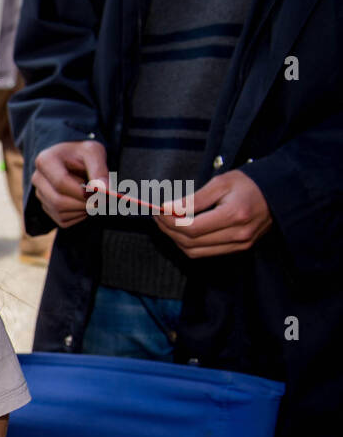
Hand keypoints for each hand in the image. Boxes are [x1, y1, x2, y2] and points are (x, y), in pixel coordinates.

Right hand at [31, 139, 108, 227]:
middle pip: (58, 201)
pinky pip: (62, 220)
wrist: (72, 158)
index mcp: (45, 161)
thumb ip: (99, 171)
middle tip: (103, 201)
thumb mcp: (93, 153)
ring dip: (82, 210)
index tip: (101, 194)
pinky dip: (78, 216)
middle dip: (83, 204)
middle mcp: (37, 179)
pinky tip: (86, 203)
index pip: (60, 183)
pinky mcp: (46, 207)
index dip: (82, 192)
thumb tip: (105, 191)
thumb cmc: (82, 153)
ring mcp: (40, 194)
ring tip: (95, 198)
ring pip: (60, 213)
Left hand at [152, 169, 272, 257]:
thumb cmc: (249, 184)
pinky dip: (189, 244)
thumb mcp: (221, 183)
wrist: (279, 193)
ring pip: (195, 252)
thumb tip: (168, 209)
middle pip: (190, 242)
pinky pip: (206, 253)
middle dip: (168, 230)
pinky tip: (182, 231)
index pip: (191, 228)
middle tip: (158, 216)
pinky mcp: (239, 249)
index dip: (170, 222)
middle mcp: (238, 235)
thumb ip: (194, 199)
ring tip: (166, 223)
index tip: (158, 211)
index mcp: (234, 215)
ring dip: (176, 240)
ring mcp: (240, 245)